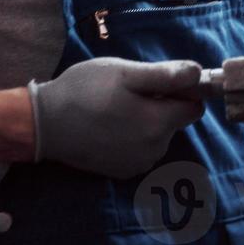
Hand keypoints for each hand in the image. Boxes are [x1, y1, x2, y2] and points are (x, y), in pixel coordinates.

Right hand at [28, 58, 204, 178]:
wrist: (43, 124)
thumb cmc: (84, 91)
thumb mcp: (125, 73)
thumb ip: (166, 75)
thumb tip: (200, 74)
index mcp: (159, 123)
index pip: (194, 107)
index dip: (183, 91)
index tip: (160, 82)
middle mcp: (154, 149)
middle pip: (176, 121)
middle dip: (162, 105)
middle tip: (131, 92)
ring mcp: (137, 164)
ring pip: (158, 136)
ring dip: (147, 122)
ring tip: (117, 108)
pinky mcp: (121, 172)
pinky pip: (142, 150)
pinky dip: (133, 138)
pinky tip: (110, 126)